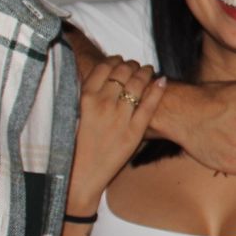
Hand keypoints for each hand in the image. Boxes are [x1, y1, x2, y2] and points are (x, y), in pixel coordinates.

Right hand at [67, 59, 164, 210]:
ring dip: (146, 72)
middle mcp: (103, 104)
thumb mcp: (73, 115)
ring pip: (138, 84)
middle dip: (131, 65)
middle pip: (123, 72)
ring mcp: (120, 117)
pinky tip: (162, 80)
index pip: (104, 67)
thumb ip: (86, 96)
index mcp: (85, 98)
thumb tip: (99, 78)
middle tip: (136, 66)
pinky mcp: (134, 131)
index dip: (115, 60)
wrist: (80, 175)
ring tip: (148, 71)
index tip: (119, 61)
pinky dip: (157, 89)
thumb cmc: (73, 146)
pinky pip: (149, 104)